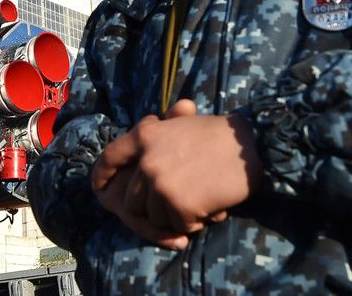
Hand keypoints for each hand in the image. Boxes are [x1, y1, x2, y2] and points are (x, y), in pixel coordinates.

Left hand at [91, 100, 261, 244]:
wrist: (251, 147)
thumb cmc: (218, 135)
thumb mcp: (178, 125)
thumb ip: (153, 137)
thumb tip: (137, 148)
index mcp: (144, 136)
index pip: (108, 158)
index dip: (102, 175)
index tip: (100, 187)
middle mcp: (147, 161)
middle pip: (132, 201)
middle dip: (151, 207)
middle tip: (178, 198)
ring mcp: (161, 184)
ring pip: (155, 217)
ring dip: (176, 214)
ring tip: (198, 196)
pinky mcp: (180, 205)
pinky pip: (179, 226)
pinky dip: (195, 222)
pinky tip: (211, 205)